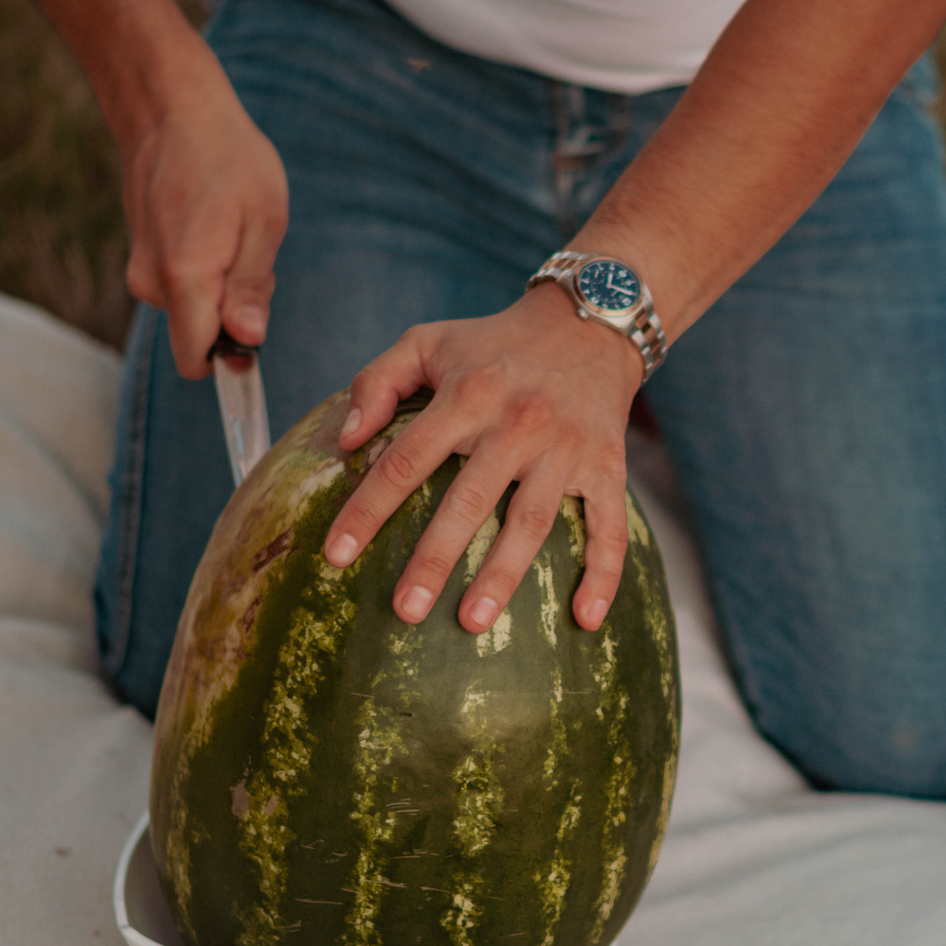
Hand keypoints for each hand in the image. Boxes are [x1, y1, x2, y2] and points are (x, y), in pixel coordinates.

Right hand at [117, 55, 286, 376]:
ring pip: (192, 311)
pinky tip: (213, 228)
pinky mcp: (142, 258)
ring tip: (233, 234)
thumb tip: (247, 343)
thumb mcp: (263, 220)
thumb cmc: (227, 158)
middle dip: (233, 318)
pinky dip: (204, 272)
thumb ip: (252, 288)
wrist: (170, 111)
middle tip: (252, 259)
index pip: (197, 361)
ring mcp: (141, 271)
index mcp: (184, 278)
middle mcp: (152, 284)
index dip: (231, 362)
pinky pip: (181, 288)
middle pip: (199, 338)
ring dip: (220, 290)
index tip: (257, 336)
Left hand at [322, 291, 641, 633]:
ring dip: (503, 575)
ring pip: (532, 521)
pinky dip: (604, 573)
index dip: (368, 509)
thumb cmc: (493, 342)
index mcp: (467, 395)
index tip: (336, 556)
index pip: (407, 460)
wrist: (589, 322)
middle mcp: (517, 424)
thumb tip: (345, 440)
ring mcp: (565, 449)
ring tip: (472, 623)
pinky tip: (586, 619)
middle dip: (435, 559)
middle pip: (469, 502)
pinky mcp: (607, 465)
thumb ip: (377, 382)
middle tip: (405, 611)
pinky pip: (609, 525)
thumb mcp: (427, 340)